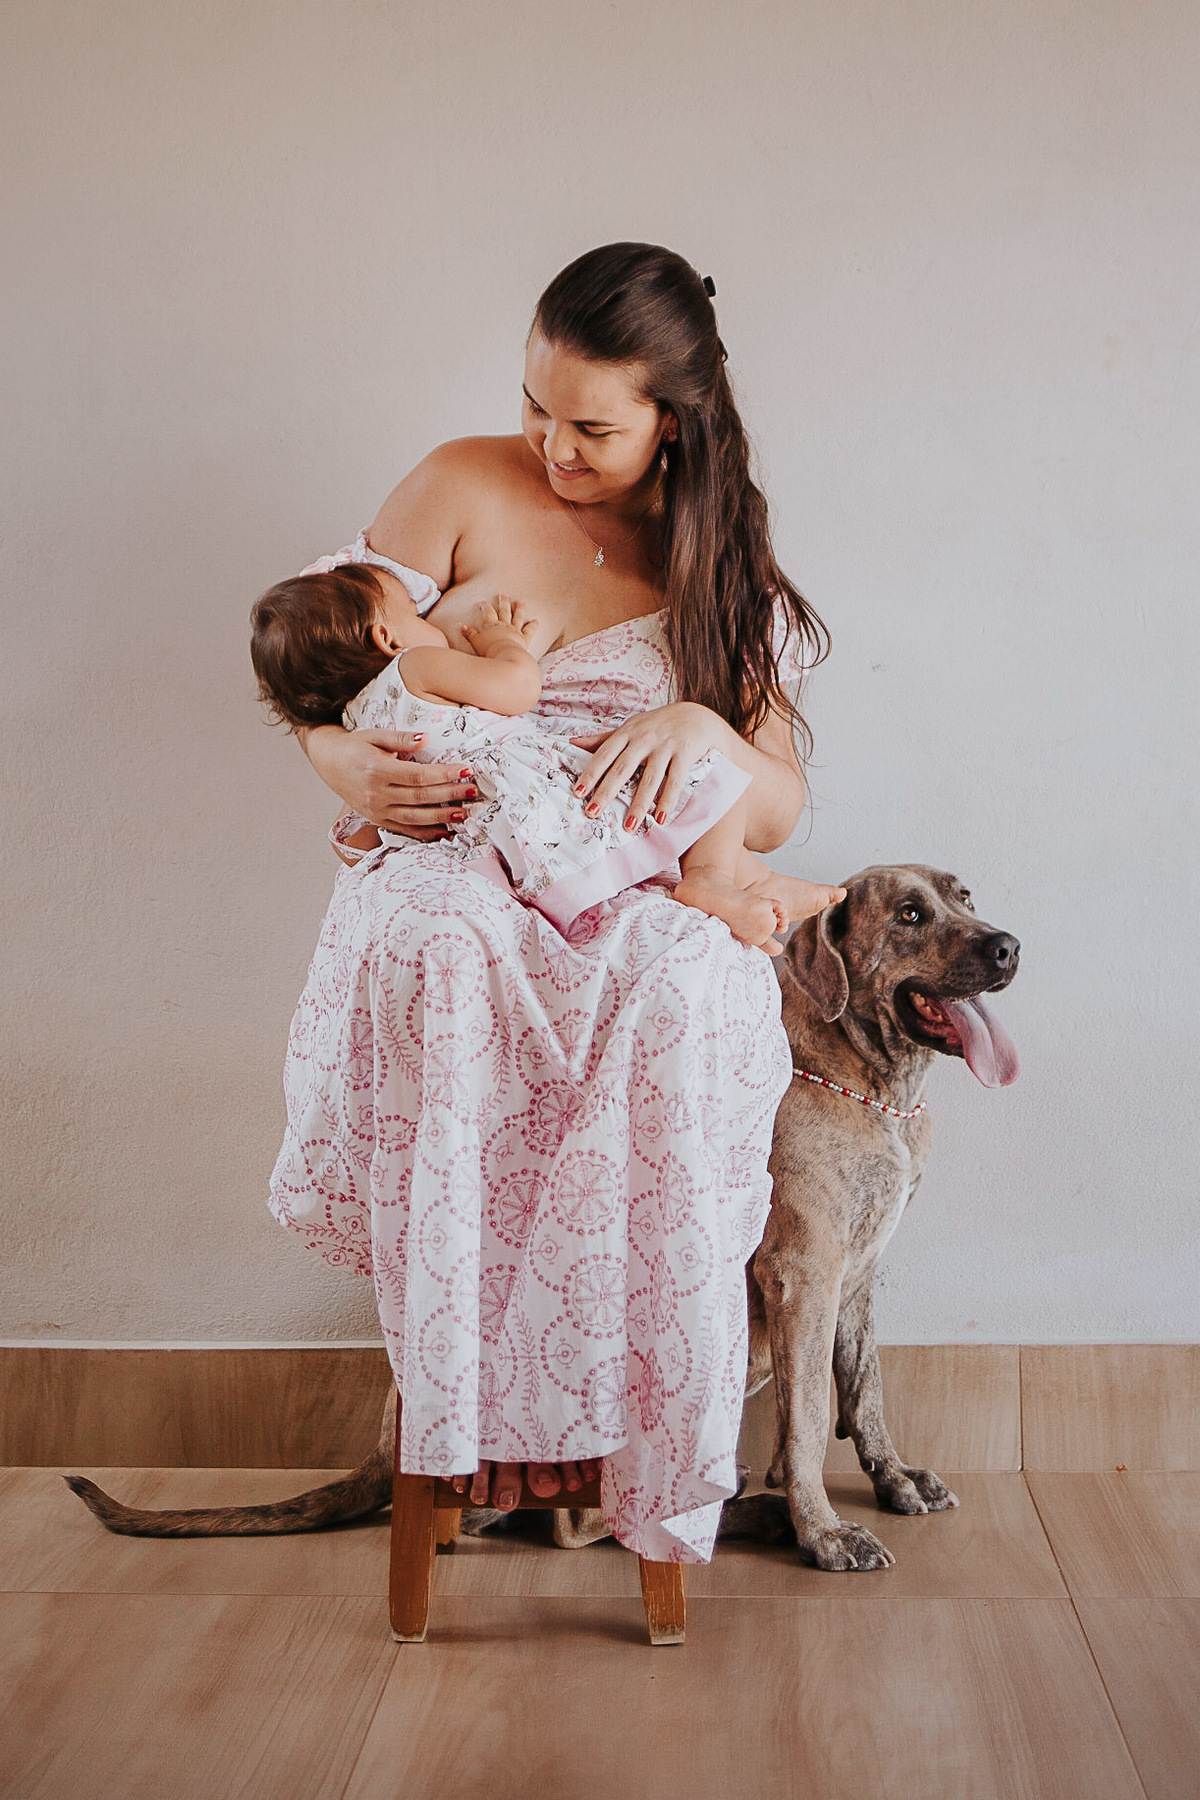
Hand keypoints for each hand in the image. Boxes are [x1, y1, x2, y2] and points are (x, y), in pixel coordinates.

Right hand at [304, 725, 478, 838]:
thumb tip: (425, 738)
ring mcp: (376, 809)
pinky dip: (424, 833)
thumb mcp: (375, 736)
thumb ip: (401, 739)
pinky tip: (443, 831)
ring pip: (415, 817)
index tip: (465, 770)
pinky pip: (404, 829)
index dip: (444, 775)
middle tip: (472, 791)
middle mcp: (376, 793)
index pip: (418, 775)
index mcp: (377, 770)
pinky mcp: (377, 819)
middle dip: (450, 795)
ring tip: (464, 813)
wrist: (330, 762)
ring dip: (442, 817)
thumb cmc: (355, 747)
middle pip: (420, 797)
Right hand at [461, 593, 537, 657]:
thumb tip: (462, 626)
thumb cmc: (489, 651)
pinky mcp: (524, 639)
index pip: (488, 612)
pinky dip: (533, 625)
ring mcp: (515, 631)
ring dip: (519, 608)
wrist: (505, 657)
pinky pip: (529, 630)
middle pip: (504, 611)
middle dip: (503, 602)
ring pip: (517, 617)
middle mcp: (504, 625)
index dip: (485, 606)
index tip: (483, 602)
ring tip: (521, 601)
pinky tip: (536, 621)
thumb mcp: (476, 642)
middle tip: (504, 594)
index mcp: (492, 626)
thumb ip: (469, 634)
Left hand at [571, 702, 727, 825]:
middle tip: (592, 812)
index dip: (591, 773)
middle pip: (623, 768)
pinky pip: (675, 781)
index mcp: (627, 733)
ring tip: (629, 827)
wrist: (698, 716)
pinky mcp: (685, 754)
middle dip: (607, 791)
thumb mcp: (631, 727)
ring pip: (650, 779)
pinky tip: (661, 819)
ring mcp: (665, 746)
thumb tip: (572, 742)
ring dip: (639, 804)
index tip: (577, 792)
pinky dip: (668, 801)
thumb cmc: (658, 725)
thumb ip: (604, 738)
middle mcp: (644, 738)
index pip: (605, 754)